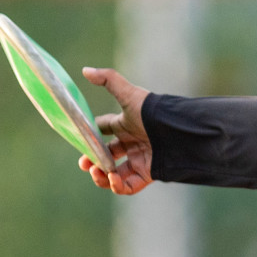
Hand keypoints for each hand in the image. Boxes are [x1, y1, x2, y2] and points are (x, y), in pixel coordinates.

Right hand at [79, 67, 152, 194]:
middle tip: (85, 164)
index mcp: (125, 124)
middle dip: (92, 160)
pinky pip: (129, 186)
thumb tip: (85, 70)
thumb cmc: (153, 112)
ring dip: (102, 176)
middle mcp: (131, 142)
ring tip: (98, 172)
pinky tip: (112, 178)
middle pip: (106, 155)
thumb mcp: (129, 94)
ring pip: (114, 174)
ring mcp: (139, 159)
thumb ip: (108, 80)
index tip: (79, 139)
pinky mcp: (148, 174)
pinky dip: (118, 186)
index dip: (90, 135)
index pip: (103, 129)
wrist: (178, 132)